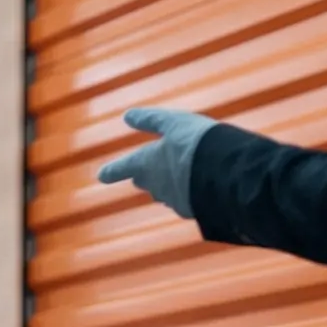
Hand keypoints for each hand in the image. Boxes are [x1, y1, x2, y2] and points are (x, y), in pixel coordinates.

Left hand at [98, 106, 218, 217]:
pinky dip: (187, 193)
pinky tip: (195, 189)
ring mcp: (173, 200)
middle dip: (142, 176)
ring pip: (164, 193)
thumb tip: (127, 115)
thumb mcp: (174, 122)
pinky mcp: (191, 210)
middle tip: (139, 176)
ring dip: (166, 185)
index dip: (112, 170)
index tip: (101, 175)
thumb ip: (150, 120)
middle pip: (144, 181)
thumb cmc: (195, 143)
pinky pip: (184, 201)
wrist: (225, 175)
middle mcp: (155, 185)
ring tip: (173, 177)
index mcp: (145, 163)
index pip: (123, 167)